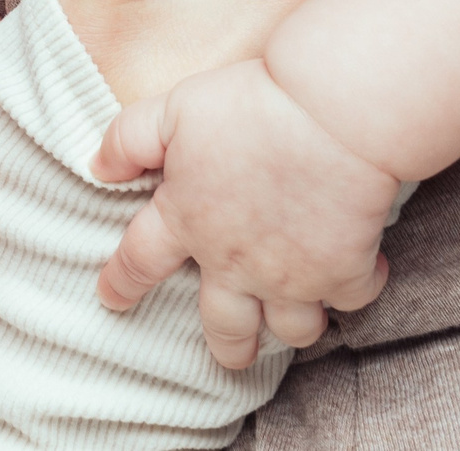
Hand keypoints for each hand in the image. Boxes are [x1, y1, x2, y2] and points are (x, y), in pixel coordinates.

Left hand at [91, 59, 398, 362]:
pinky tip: (362, 271)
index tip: (111, 299)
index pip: (141, 260)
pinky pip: (352, 299)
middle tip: (229, 355)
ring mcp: (292, 275)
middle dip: (227, 347)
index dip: (122, 281)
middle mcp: (236, 261)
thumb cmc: (251, 104)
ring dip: (291, 328)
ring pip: (292, 329)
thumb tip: (97, 168)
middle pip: (225, 326)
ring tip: (294, 320)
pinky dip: (356, 290)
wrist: (330, 112)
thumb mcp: (173, 110)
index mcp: (188, 220)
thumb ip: (129, 140)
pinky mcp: (345, 272)